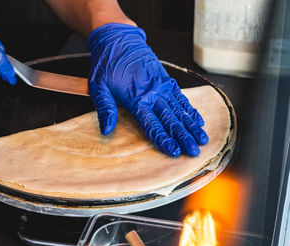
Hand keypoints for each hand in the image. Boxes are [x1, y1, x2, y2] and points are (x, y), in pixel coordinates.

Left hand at [87, 23, 207, 156]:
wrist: (118, 39)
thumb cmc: (106, 64)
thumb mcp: (98, 86)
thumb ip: (105, 108)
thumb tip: (106, 130)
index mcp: (136, 98)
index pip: (152, 124)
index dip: (164, 139)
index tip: (175, 151)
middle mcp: (152, 93)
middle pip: (170, 119)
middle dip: (183, 137)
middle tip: (195, 151)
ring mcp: (161, 86)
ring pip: (179, 109)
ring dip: (191, 125)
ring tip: (202, 138)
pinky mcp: (165, 79)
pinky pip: (180, 97)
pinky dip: (190, 109)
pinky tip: (197, 120)